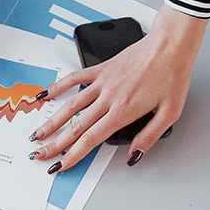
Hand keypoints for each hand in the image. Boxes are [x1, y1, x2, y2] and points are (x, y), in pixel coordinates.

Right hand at [28, 6, 207, 172]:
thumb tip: (134, 155)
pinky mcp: (100, 69)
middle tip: (40, 154)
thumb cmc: (172, 75)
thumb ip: (149, 136)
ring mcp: (102, 82)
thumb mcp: (170, 113)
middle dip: (56, 144)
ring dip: (51, 121)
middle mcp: (108, 98)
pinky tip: (45, 94)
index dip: (73, 155)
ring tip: (38, 133)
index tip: (61, 164)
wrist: (169, 45)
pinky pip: (74, 78)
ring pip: (70, 105)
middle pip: (76, 126)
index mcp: (124, 111)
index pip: (91, 139)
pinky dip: (57, 86)